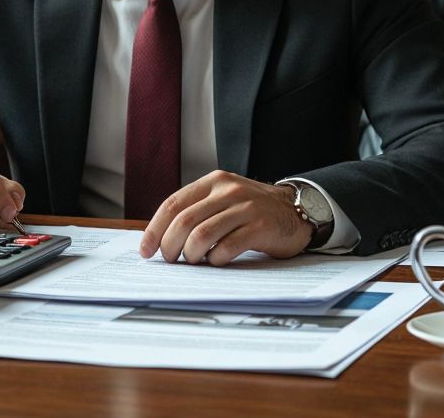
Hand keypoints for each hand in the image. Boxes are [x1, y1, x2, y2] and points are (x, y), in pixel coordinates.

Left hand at [138, 170, 312, 265]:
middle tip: (170, 260)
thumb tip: (161, 239)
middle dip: (169, 246)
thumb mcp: (224, 200)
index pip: (173, 204)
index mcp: (213, 182)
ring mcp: (245, 207)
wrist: (296, 210)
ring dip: (191, 255)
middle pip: (184, 221)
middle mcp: (228, 190)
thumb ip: (198, 211)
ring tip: (194, 261)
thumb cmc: (253, 211)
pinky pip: (226, 247)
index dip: (155, 229)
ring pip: (202, 235)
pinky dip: (215, 259)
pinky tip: (218, 261)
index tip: (146, 250)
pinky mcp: (260, 226)